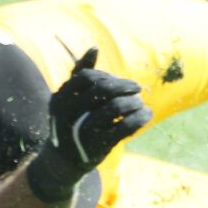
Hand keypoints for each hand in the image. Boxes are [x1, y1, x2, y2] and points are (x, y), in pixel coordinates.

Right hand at [24, 48, 149, 201]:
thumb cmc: (71, 121)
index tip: (119, 81)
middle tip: (137, 88)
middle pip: (104, 90)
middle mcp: (69, 114)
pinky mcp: (100, 146)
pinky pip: (126, 127)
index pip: (88, 77)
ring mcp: (84, 131)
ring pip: (116, 107)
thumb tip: (94, 47)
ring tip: (140, 103)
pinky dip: (140, 118)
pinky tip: (146, 114)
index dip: (107, 76)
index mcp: (61, 99)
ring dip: (134, 102)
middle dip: (124, 86)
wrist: (64, 160)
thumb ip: (80, 73)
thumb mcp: (69, 98)